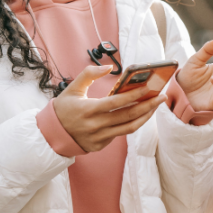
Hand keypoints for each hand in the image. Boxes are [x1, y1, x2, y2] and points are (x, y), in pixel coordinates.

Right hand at [52, 65, 166, 151]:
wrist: (51, 135)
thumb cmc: (63, 108)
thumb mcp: (72, 88)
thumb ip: (89, 74)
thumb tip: (108, 67)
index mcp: (88, 110)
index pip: (116, 103)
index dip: (133, 96)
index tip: (149, 88)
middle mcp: (95, 126)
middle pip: (127, 117)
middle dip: (147, 106)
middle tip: (161, 96)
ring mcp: (99, 138)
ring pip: (129, 128)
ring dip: (145, 117)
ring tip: (156, 106)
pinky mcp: (100, 145)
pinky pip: (121, 134)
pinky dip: (133, 124)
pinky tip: (141, 114)